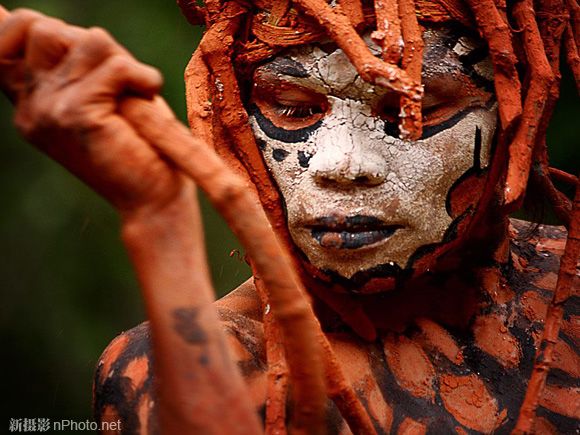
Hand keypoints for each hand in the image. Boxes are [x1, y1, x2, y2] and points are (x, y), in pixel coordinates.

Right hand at [0, 8, 189, 213]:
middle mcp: (30, 106)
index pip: (1, 42)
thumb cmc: (138, 146)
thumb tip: (68, 29)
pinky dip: (142, 76)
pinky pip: (115, 67)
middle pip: (42, 27)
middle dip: (90, 42)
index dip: (17, 24)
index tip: (49, 37)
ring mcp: (47, 110)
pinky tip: (149, 96)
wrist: (153, 200)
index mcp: (31, 101)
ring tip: (136, 94)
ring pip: (86, 39)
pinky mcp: (75, 115)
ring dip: (122, 61)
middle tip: (119, 79)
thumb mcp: (102, 97)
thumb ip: (80, 65)